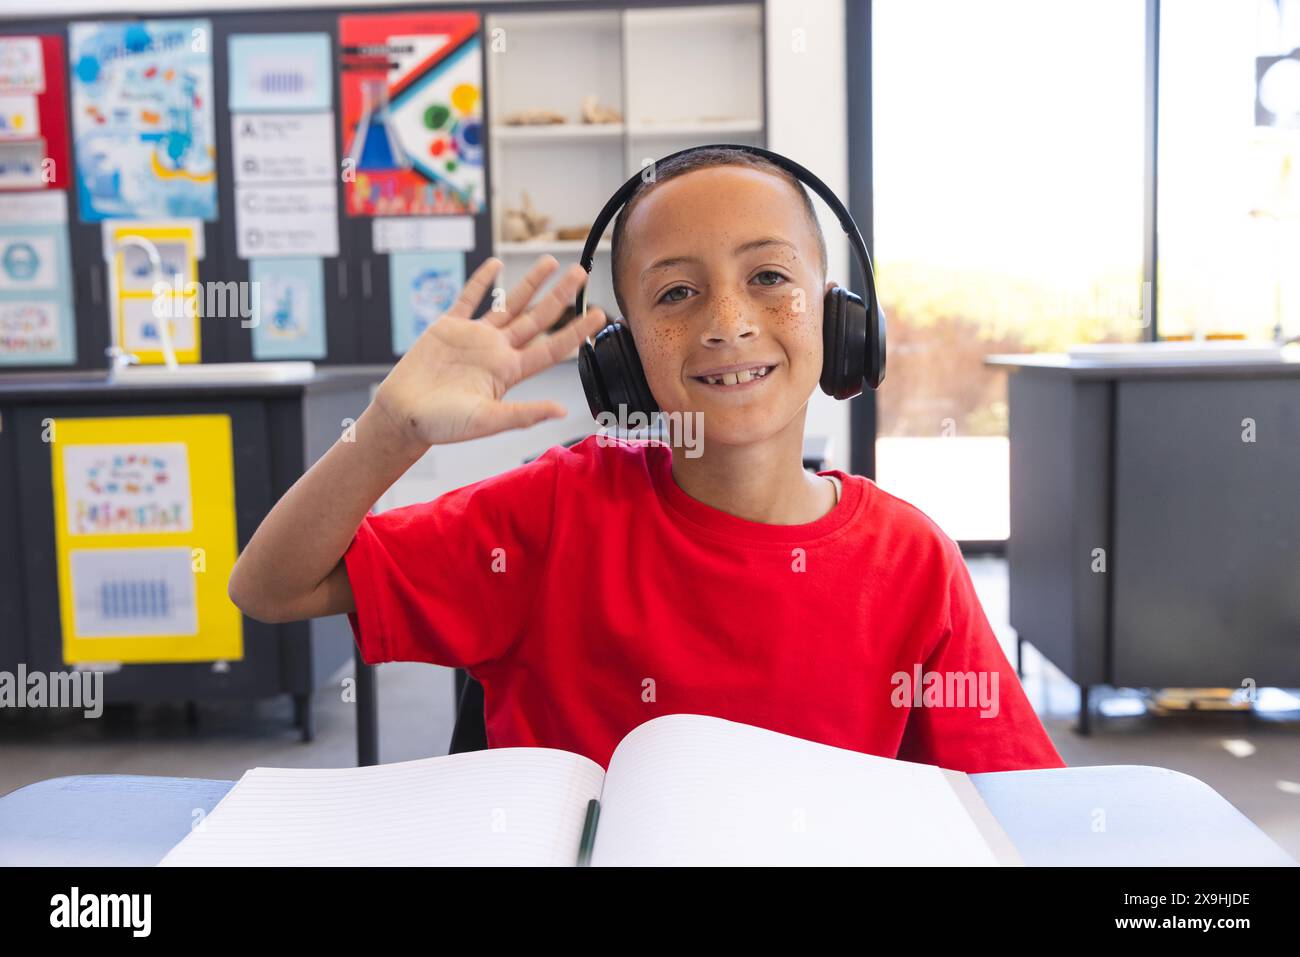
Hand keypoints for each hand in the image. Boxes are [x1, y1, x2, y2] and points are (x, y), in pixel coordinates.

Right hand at [372, 255, 607, 448]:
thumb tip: (561, 411)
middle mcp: (497, 351)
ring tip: (551, 261)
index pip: (552, 348)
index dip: (576, 330)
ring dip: (530, 283)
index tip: (599, 314)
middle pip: (537, 318)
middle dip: (560, 295)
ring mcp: (475, 337)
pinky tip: (496, 264)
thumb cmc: (443, 425)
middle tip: (582, 272)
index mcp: (509, 371)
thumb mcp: (486, 420)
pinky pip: (468, 298)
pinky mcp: (448, 327)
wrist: (403, 416)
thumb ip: (523, 414)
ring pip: (509, 303)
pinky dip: (482, 281)